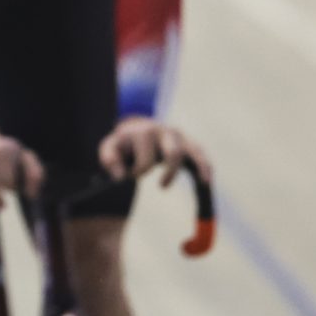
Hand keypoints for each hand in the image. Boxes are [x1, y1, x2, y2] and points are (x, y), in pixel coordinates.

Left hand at [98, 116, 212, 187]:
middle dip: (170, 172)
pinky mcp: (187, 143)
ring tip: (204, 182)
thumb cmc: (123, 144)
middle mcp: (163, 132)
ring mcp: (178, 136)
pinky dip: (206, 165)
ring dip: (198, 166)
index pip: (146, 158)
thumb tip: (119, 176)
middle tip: (162, 186)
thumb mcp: (110, 147)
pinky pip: (200, 153)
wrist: (136, 128)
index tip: (131, 177)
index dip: (139, 172)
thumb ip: (109, 158)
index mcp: (143, 133)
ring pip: (193, 150)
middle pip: (174, 153)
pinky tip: (207, 181)